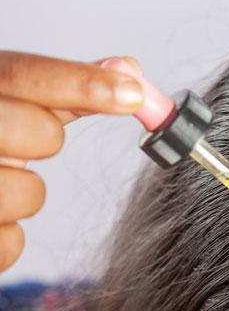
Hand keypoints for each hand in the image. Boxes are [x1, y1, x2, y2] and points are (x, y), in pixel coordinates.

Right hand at [0, 52, 143, 270]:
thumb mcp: (6, 105)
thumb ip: (63, 88)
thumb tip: (129, 68)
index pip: (21, 73)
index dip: (82, 82)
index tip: (135, 94)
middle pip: (35, 131)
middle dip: (46, 138)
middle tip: (28, 140)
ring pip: (29, 192)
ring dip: (26, 192)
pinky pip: (10, 242)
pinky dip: (8, 235)